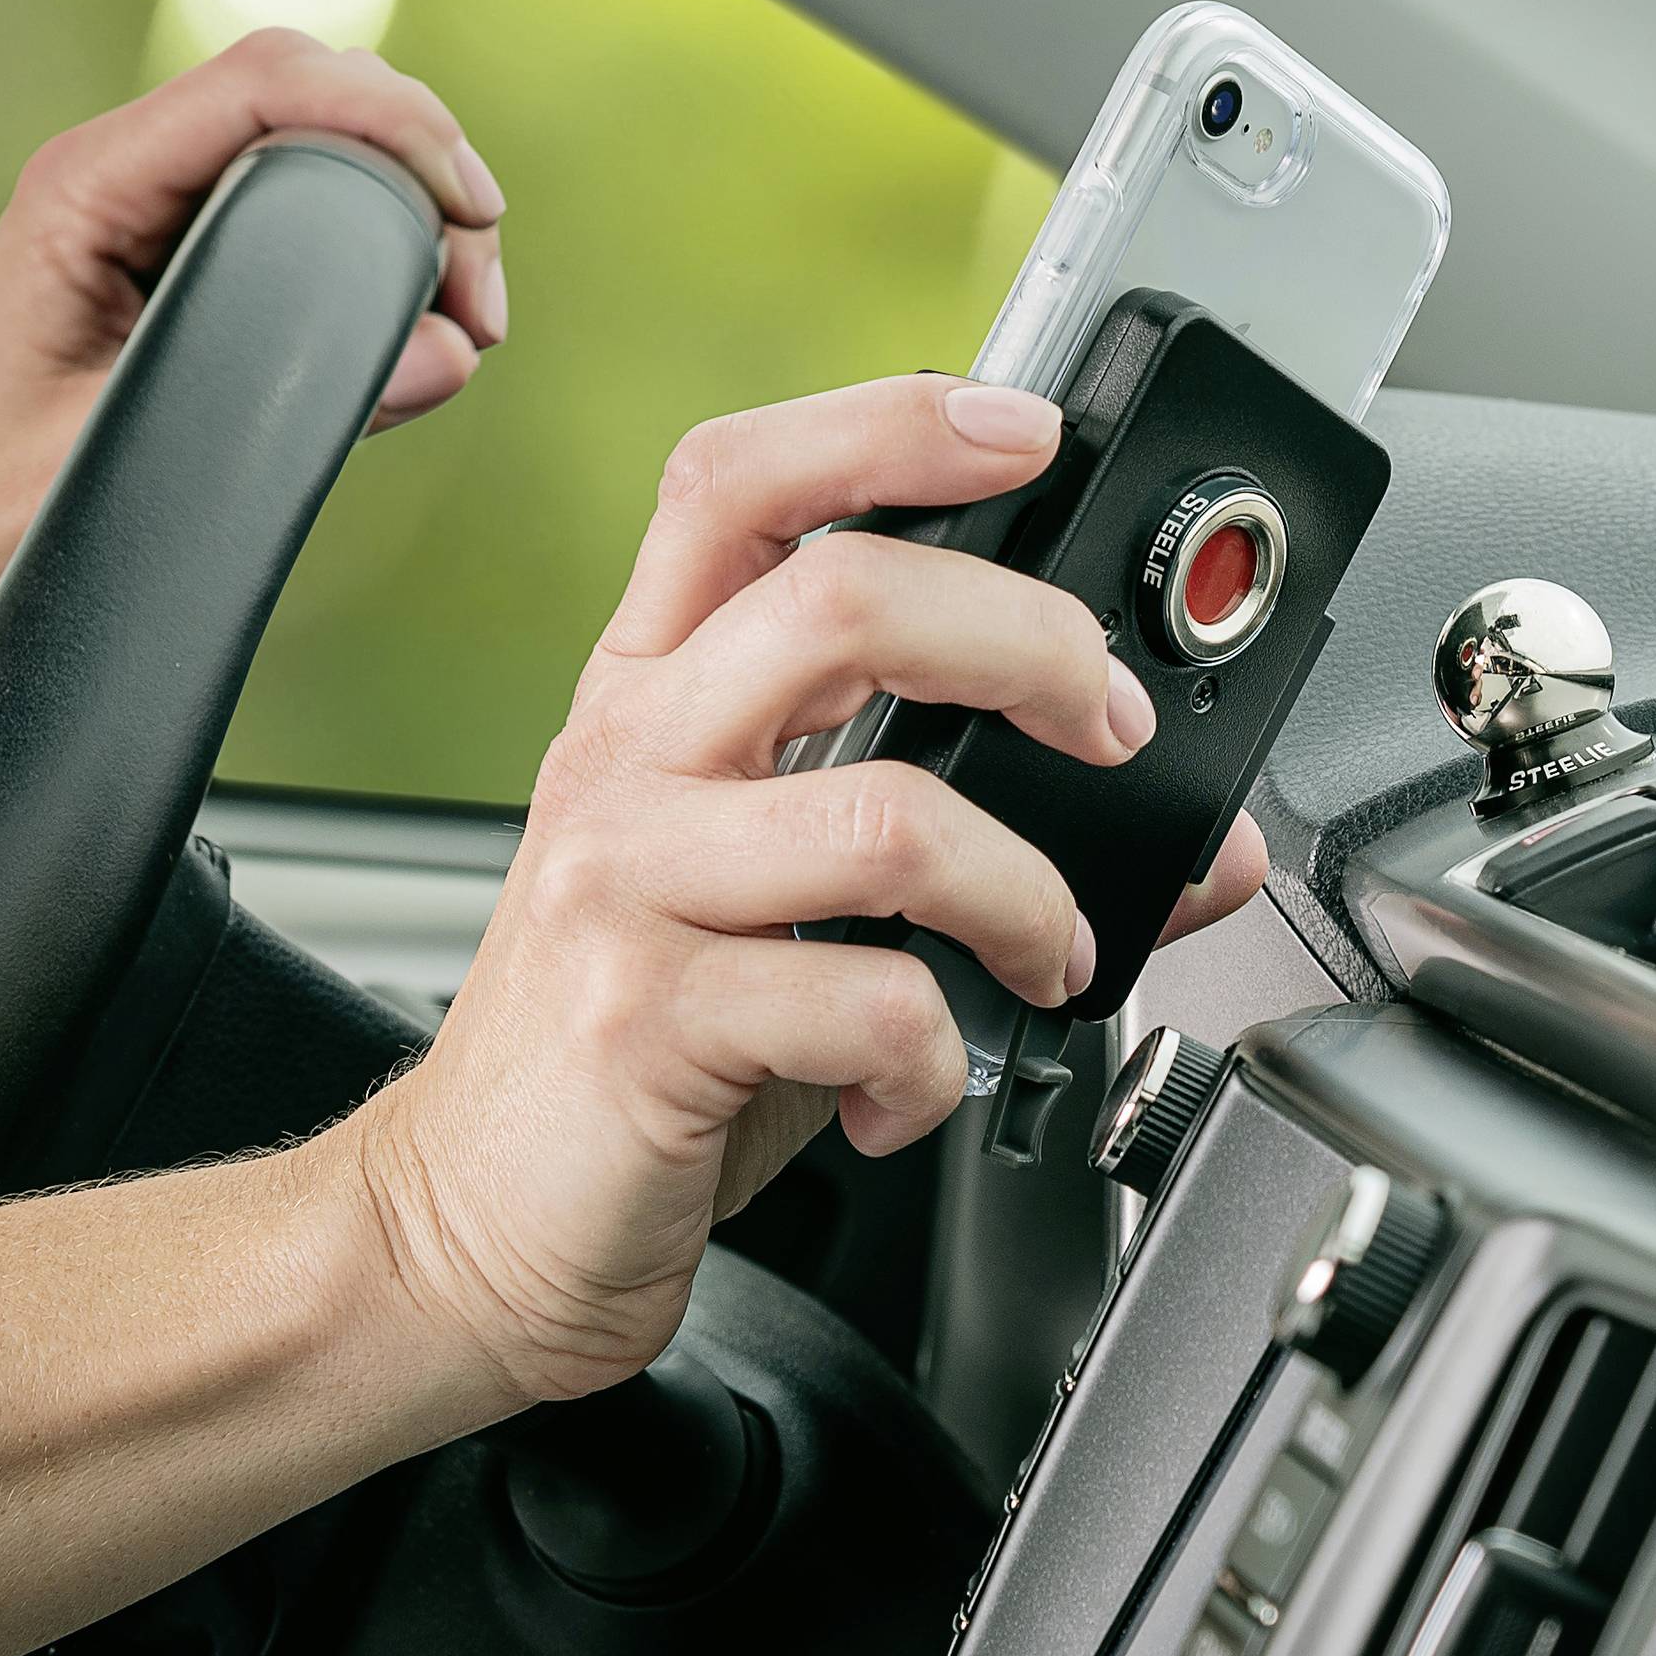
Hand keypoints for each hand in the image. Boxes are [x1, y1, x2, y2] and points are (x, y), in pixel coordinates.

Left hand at [0, 29, 508, 676]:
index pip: (264, 84)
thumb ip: (306, 409)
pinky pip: (299, 217)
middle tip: (483, 293)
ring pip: (313, 148)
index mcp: (84, 189)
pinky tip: (416, 329)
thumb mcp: (147, 459)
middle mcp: (119, 178)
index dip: (390, 121)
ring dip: (407, 211)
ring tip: (465, 322)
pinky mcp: (176, 271)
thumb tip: (446, 354)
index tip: (475, 208)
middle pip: (305, 90)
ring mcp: (149, 218)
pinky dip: (376, 253)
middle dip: (420, 162)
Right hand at [344, 373, 1270, 1406]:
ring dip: (1027, 894)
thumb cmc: (634, 1060)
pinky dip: (936, 1059)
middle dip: (1032, 643)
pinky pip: (866, 1000)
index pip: (742, 485)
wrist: (464, 1231)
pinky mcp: (647, 1022)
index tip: (1027, 434)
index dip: (889, 425)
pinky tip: (906, 1090)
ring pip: (889, 817)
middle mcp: (630, 764)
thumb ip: (958, 844)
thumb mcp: (781, 912)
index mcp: (652, 698)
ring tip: (1046, 958)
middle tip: (1109, 726)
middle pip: (845, 599)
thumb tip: (1190, 848)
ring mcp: (627, 887)